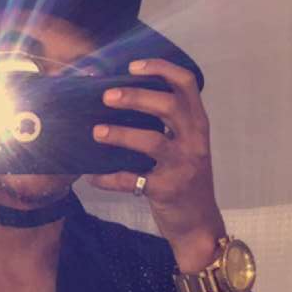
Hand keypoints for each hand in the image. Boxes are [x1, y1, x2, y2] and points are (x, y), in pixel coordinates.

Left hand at [89, 58, 227, 268]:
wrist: (199, 226)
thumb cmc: (187, 182)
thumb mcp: (187, 148)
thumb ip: (169, 126)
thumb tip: (125, 101)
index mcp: (198, 125)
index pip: (186, 84)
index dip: (160, 68)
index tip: (133, 66)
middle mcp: (194, 141)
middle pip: (168, 106)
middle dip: (135, 96)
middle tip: (107, 96)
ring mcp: (182, 166)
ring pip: (152, 141)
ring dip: (119, 134)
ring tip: (96, 132)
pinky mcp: (166, 191)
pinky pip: (132, 180)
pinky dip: (108, 178)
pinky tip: (92, 176)